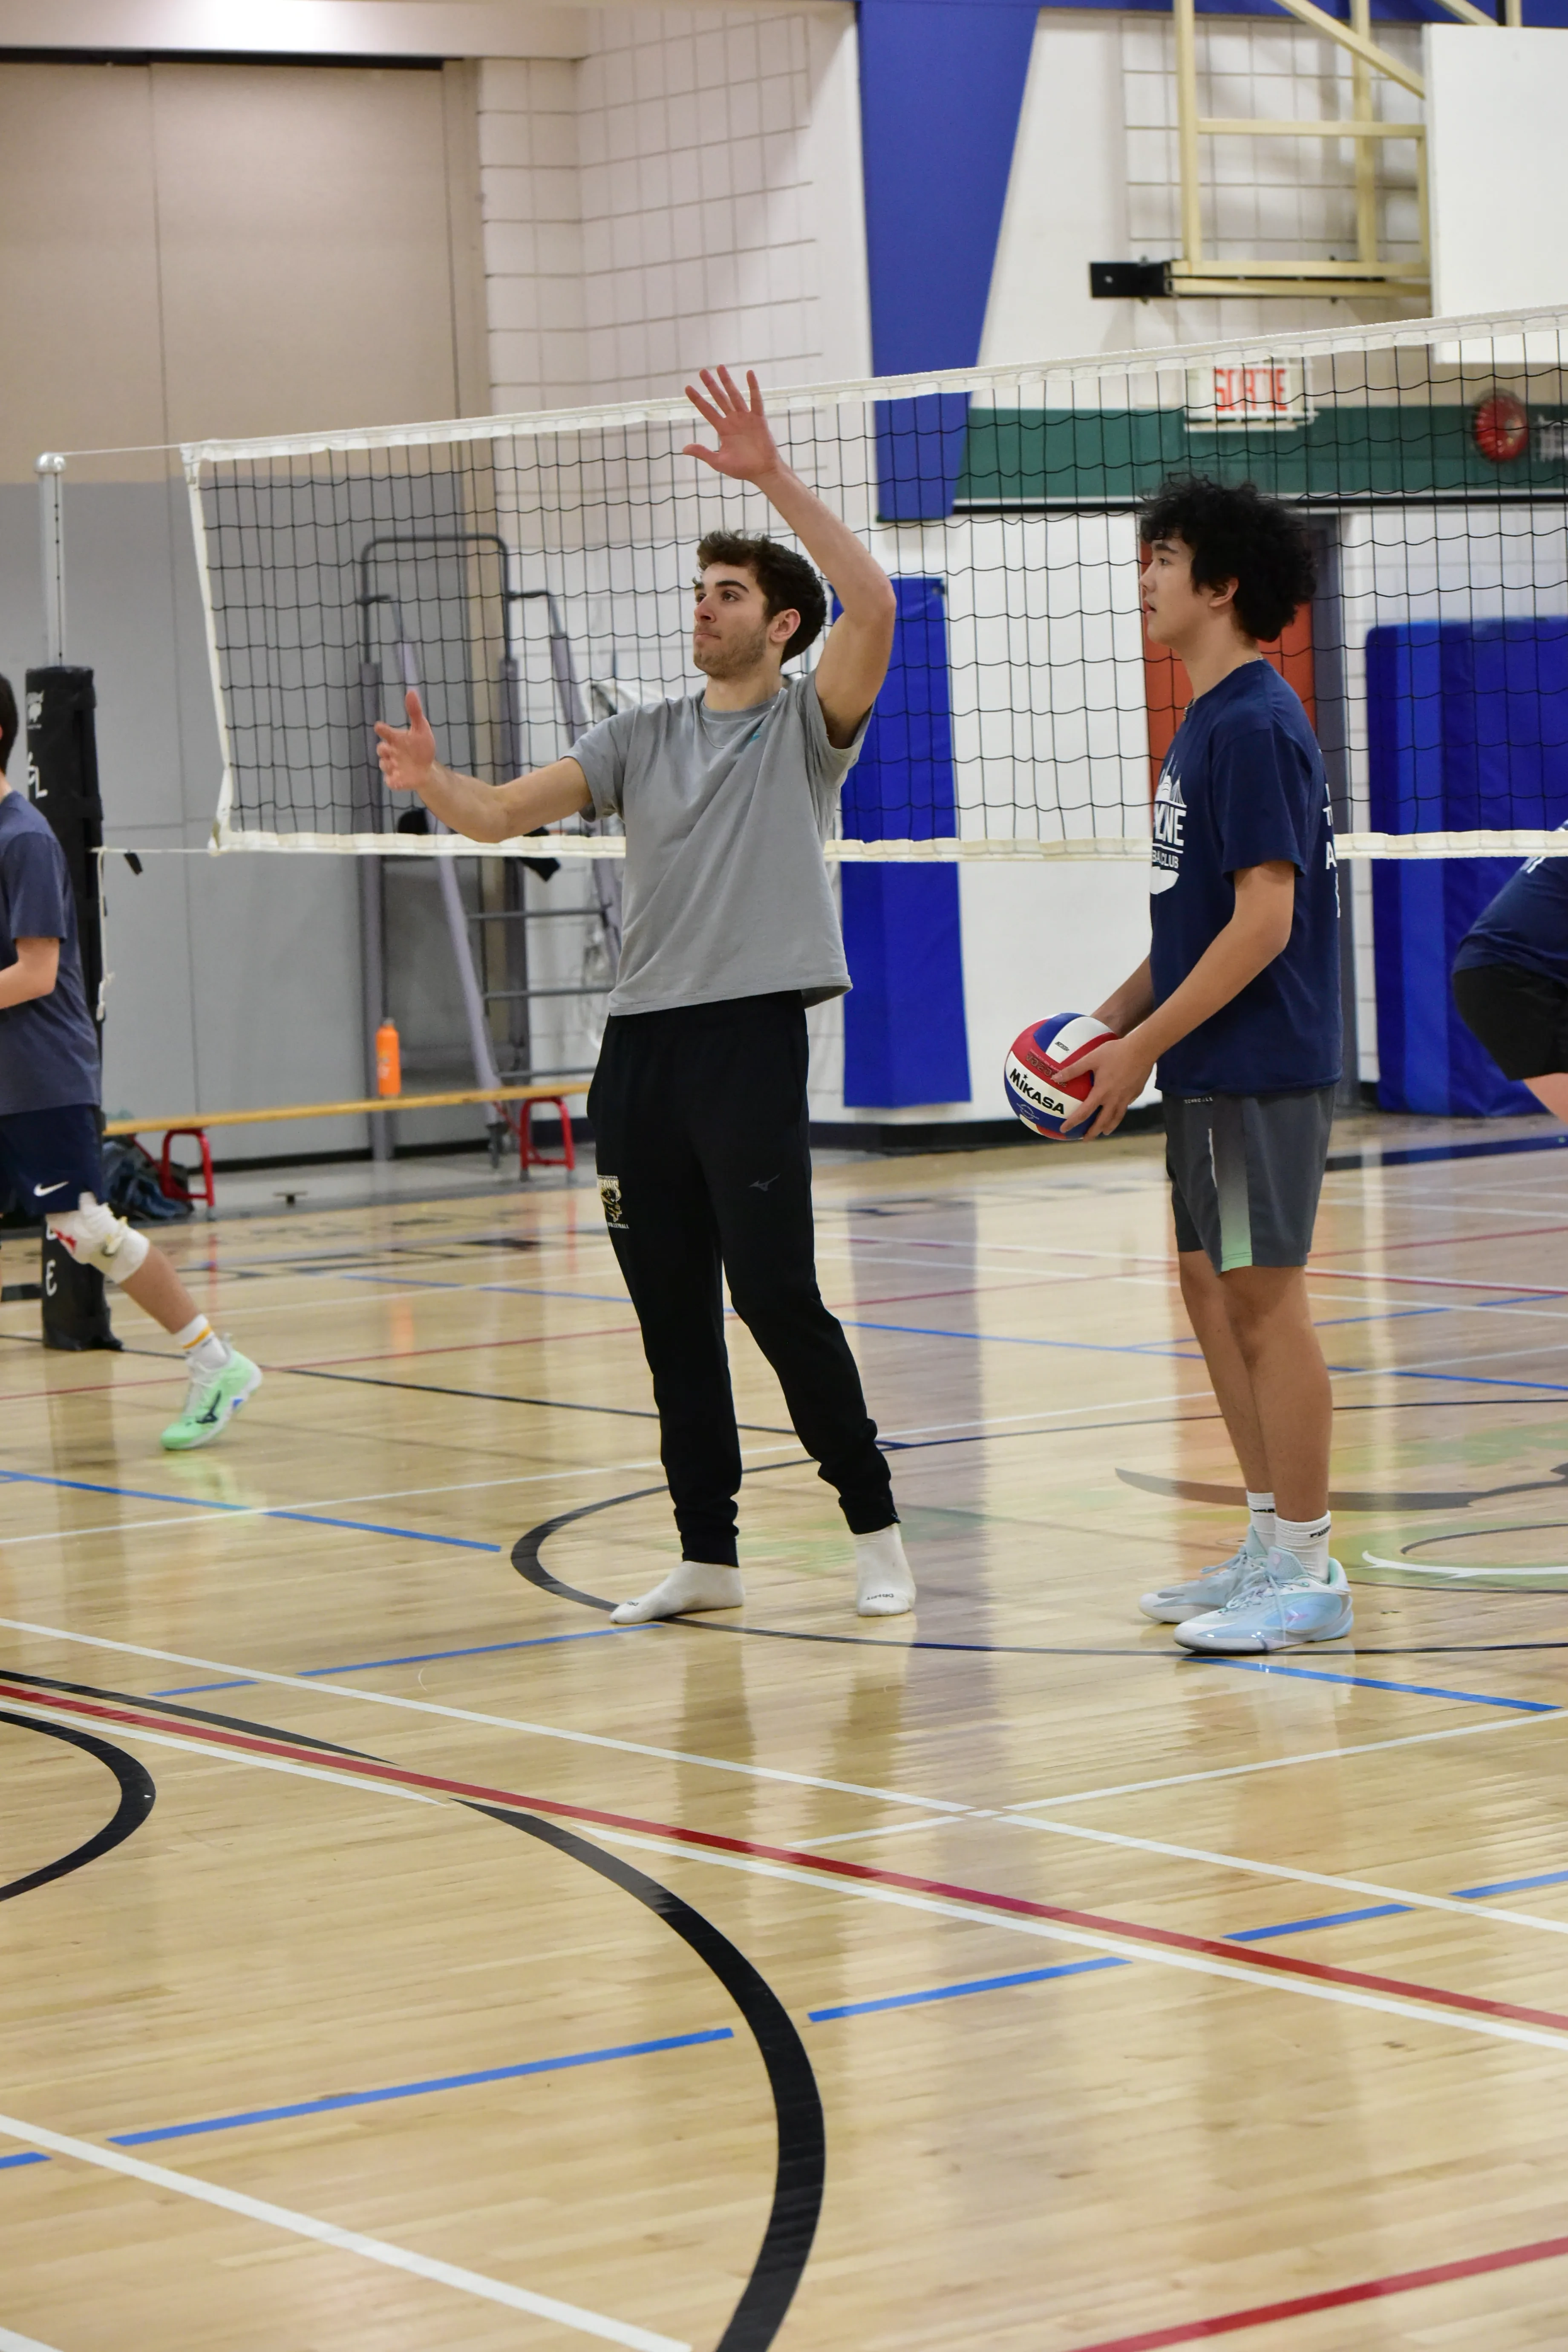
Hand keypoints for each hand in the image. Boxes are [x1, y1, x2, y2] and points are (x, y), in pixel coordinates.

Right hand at [375, 689, 437, 793]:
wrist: (426, 769)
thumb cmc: (421, 747)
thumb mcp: (421, 729)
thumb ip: (415, 712)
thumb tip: (411, 691)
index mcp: (395, 738)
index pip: (385, 732)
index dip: (382, 730)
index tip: (379, 727)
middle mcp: (390, 752)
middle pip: (381, 749)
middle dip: (384, 749)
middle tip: (391, 749)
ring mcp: (391, 767)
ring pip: (384, 764)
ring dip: (389, 764)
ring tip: (398, 763)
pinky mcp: (395, 780)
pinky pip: (389, 781)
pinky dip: (393, 781)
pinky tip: (398, 779)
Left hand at [682, 366, 785, 485]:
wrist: (762, 472)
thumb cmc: (742, 469)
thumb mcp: (718, 462)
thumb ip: (703, 453)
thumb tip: (684, 448)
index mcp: (723, 429)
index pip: (707, 410)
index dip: (697, 399)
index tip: (687, 387)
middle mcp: (733, 420)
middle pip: (719, 399)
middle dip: (711, 385)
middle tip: (702, 371)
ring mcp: (746, 418)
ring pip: (734, 395)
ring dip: (727, 382)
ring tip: (720, 367)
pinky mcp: (758, 419)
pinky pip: (755, 400)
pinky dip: (753, 387)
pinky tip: (749, 373)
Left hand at [1056, 1032, 1156, 1139]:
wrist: (1143, 1049)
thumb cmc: (1116, 1052)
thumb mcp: (1091, 1058)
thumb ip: (1073, 1069)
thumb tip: (1055, 1076)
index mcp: (1102, 1092)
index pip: (1084, 1113)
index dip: (1073, 1122)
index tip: (1064, 1130)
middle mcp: (1114, 1099)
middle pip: (1102, 1122)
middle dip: (1093, 1133)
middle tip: (1085, 1139)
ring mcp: (1127, 1097)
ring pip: (1117, 1117)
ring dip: (1109, 1126)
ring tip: (1104, 1132)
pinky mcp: (1136, 1093)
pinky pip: (1126, 1106)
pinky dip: (1119, 1113)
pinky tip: (1117, 1110)